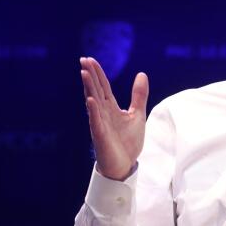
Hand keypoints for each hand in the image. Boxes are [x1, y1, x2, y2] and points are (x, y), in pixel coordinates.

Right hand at [80, 57, 148, 180]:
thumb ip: (138, 95)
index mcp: (111, 108)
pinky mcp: (101, 136)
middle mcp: (103, 113)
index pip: (103, 87)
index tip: (90, 59)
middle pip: (96, 90)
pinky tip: (91, 99)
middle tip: (83, 59)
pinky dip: (93, 110)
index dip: (98, 73)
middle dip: (90, 75)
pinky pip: (96, 121)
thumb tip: (141, 74)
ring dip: (89, 87)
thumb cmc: (128, 142)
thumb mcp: (137, 114)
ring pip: (93, 102)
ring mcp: (100, 124)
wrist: (125, 166)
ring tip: (84, 73)